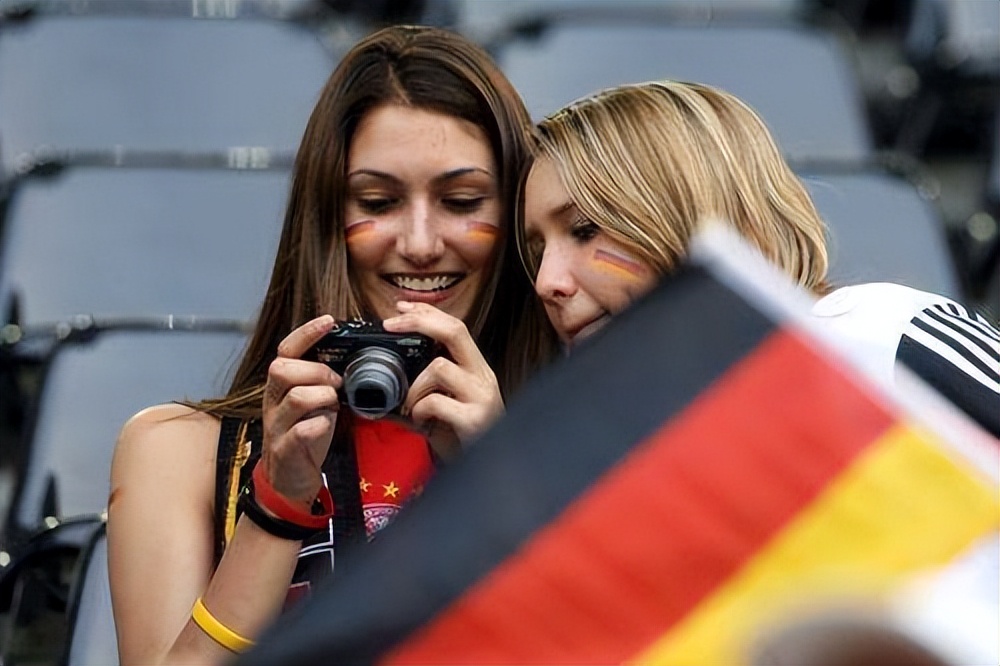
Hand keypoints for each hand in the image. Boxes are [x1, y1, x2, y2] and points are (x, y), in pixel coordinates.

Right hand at [260, 315, 340, 504]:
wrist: (288, 478)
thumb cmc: (304, 434)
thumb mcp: (314, 401)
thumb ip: (323, 381)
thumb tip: (352, 358)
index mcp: (281, 385)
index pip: (286, 350)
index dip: (306, 333)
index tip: (329, 321)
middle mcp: (273, 401)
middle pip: (282, 368)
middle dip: (316, 370)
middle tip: (336, 382)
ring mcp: (276, 425)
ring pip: (295, 397)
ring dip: (322, 396)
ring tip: (332, 404)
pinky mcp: (284, 449)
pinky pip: (299, 432)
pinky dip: (317, 426)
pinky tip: (325, 426)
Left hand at [383, 302, 504, 460]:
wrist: (487, 474)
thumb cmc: (461, 438)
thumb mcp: (439, 407)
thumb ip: (417, 390)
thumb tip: (380, 381)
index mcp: (475, 369)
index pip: (455, 327)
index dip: (427, 313)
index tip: (400, 308)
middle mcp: (483, 377)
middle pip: (455, 331)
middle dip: (419, 322)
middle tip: (390, 325)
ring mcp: (482, 397)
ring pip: (439, 368)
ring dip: (414, 386)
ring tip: (410, 405)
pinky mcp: (474, 419)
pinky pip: (437, 402)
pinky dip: (419, 410)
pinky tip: (421, 421)